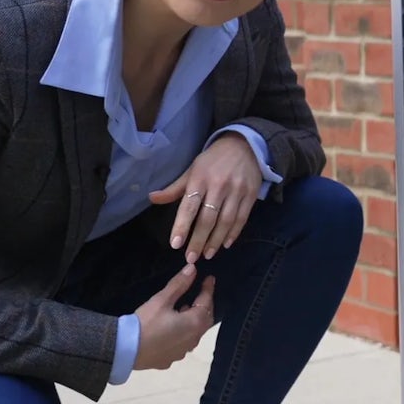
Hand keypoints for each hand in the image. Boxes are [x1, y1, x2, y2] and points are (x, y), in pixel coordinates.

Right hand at [133, 263, 214, 370]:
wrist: (124, 350)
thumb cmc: (145, 323)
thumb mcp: (161, 300)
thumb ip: (179, 285)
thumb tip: (193, 269)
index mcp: (194, 324)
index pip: (206, 302)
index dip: (208, 289)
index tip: (209, 279)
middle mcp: (193, 339)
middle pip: (205, 319)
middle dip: (204, 306)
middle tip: (200, 294)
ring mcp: (182, 352)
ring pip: (194, 333)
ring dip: (193, 320)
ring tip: (185, 309)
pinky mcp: (170, 359)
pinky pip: (182, 344)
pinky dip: (182, 333)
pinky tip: (172, 329)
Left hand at [149, 132, 262, 262]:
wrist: (245, 145)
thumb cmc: (213, 160)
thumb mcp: (192, 169)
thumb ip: (175, 188)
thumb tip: (152, 198)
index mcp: (200, 179)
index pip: (189, 206)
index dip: (182, 226)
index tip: (176, 244)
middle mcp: (219, 186)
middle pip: (208, 218)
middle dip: (199, 240)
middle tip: (191, 258)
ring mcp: (237, 191)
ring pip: (226, 221)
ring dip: (216, 240)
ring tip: (208, 254)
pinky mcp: (251, 195)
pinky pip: (242, 218)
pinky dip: (234, 233)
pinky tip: (226, 244)